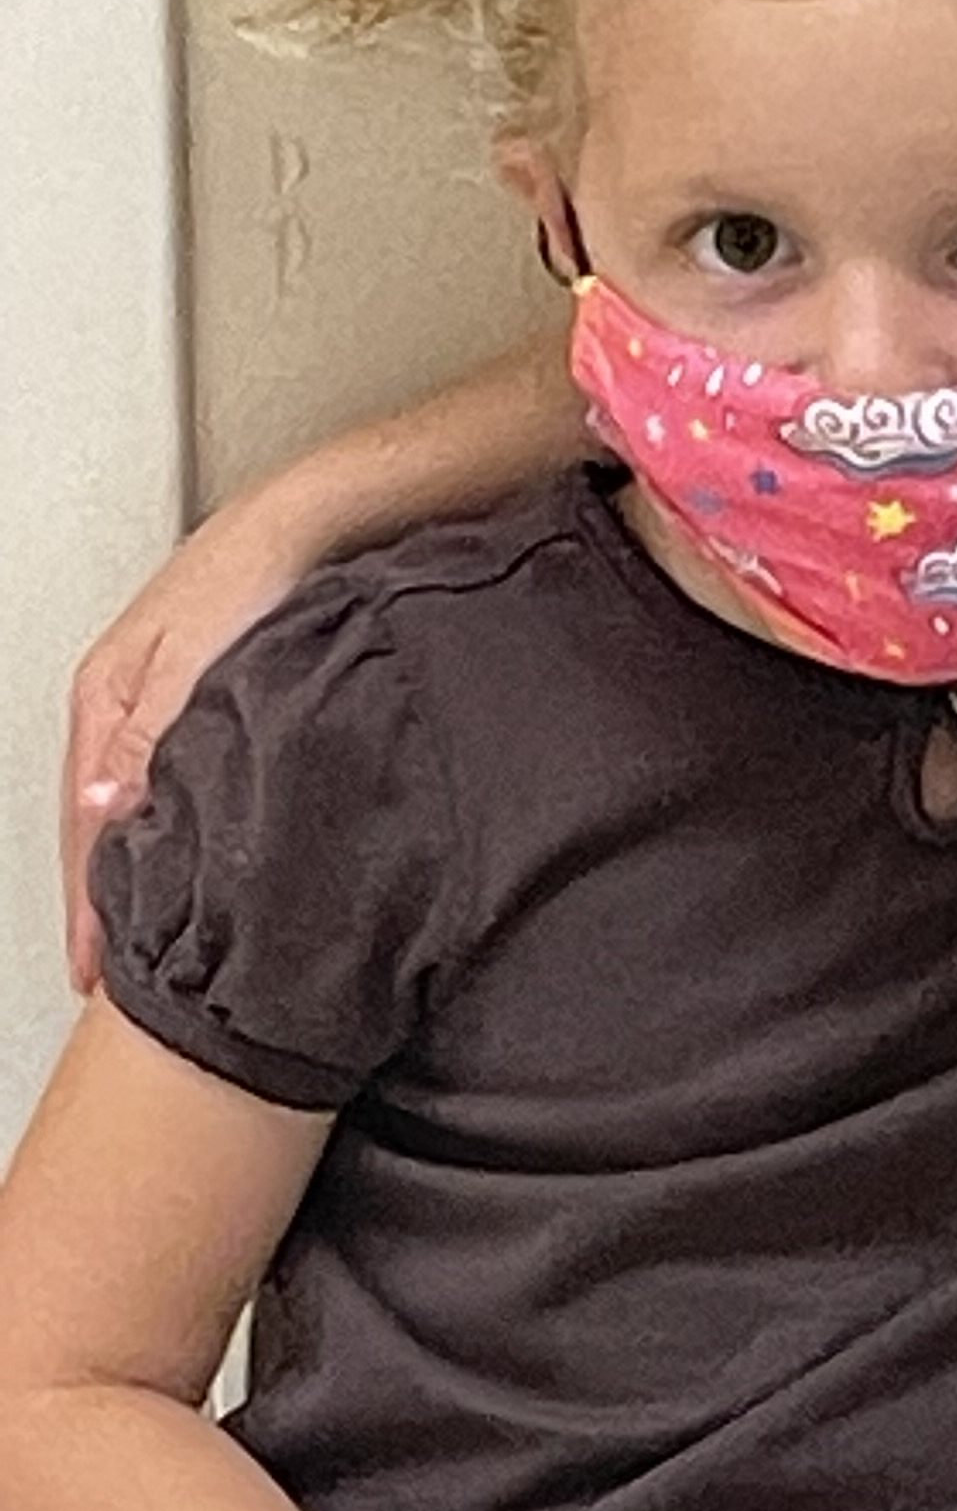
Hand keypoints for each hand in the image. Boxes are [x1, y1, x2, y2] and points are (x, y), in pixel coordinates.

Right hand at [63, 500, 330, 992]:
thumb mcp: (197, 665)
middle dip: (100, 907)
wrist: (317, 527)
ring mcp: (162, 714)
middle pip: (97, 830)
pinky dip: (171, 846)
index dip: (88, 908)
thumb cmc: (259, 578)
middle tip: (108, 983)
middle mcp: (124, 711)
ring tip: (141, 950)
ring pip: (133, 816)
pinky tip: (189, 878)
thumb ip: (151, 740)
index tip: (93, 972)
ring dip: (133, 882)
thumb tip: (104, 812)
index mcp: (105, 699)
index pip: (84, 828)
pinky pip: (171, 797)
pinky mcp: (204, 715)